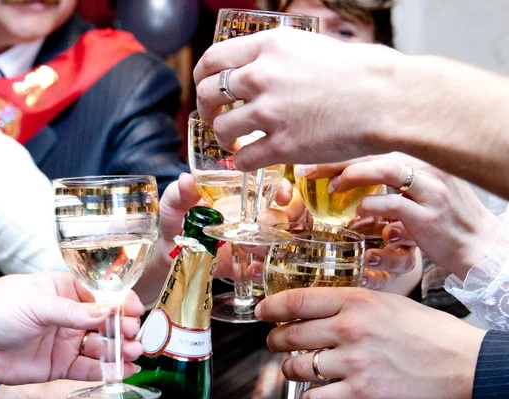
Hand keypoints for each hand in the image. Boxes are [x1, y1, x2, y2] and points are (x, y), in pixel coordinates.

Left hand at [0, 272, 143, 385]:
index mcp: (65, 290)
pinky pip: (88, 368)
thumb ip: (74, 312)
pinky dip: (107, 370)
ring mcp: (67, 341)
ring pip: (101, 346)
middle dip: (123, 328)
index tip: (135, 310)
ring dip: (119, 350)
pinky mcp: (60, 366)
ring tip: (134, 354)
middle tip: (133, 335)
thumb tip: (108, 311)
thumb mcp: (37, 304)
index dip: (121, 302)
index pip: (102, 295)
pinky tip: (124, 371)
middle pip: (106, 322)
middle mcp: (70, 316)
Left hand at [194, 29, 401, 170]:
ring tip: (237, 141)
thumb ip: (276, 56)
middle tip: (216, 119)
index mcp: (268, 46)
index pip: (212, 59)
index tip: (204, 89)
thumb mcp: (309, 46)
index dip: (201, 78)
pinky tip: (253, 159)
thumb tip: (254, 68)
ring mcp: (270, 113)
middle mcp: (262, 76)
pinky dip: (243, 162)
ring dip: (224, 138)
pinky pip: (243, 159)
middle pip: (207, 95)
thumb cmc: (358, 72)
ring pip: (221, 129)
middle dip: (206, 110)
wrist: (387, 99)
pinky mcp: (282, 146)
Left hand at [256, 287, 485, 398]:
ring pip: (296, 367)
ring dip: (290, 369)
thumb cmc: (427, 332)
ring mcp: (354, 362)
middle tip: (276, 343)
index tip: (261, 312)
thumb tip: (314, 309)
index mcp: (356, 301)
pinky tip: (319, 393)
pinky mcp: (361, 394)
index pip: (297, 300)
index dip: (271, 307)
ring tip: (297, 369)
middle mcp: (350, 328)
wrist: (462, 365)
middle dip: (275, 340)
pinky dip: (312, 397)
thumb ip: (350, 304)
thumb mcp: (386, 302)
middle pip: (290, 334)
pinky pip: (316, 398)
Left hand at [307, 152, 499, 279]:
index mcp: (423, 160)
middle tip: (312, 171)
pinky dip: (371, 207)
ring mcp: (431, 191)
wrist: (479, 245)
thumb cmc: (445, 218)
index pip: (377, 146)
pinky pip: (394, 205)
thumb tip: (352, 177)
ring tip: (334, 188)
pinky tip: (358, 212)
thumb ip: (394, 180)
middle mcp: (428, 169)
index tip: (315, 159)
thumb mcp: (422, 190)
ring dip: (354, 175)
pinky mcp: (428, 216)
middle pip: (377, 152)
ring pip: (388, 170)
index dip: (343, 151)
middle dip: (340, 160)